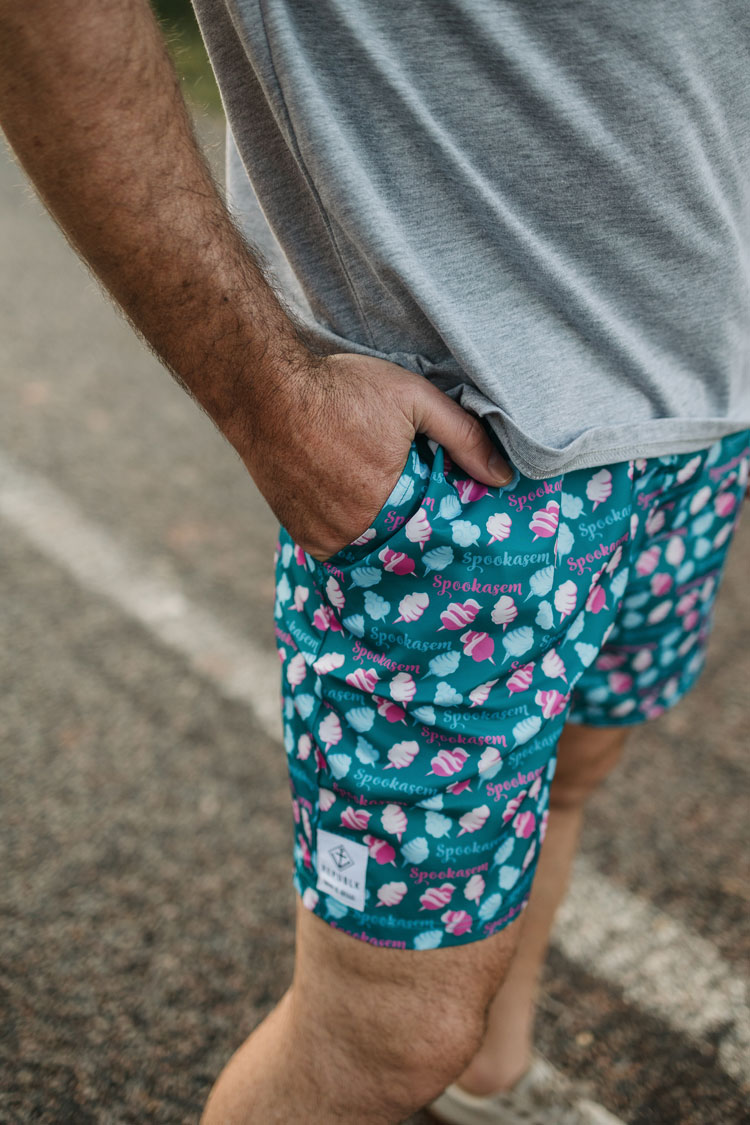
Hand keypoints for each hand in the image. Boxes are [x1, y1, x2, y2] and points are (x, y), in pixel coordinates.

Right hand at [236, 351, 511, 560]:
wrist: (264, 390)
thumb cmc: (340, 390)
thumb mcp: (412, 399)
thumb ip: (462, 436)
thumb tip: (504, 476)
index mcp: (386, 503)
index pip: (432, 531)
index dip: (444, 521)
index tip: (455, 515)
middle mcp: (352, 530)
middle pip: (400, 541)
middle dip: (415, 528)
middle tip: (419, 504)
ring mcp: (323, 536)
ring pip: (370, 547)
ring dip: (383, 532)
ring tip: (387, 504)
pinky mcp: (300, 533)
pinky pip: (339, 546)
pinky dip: (352, 532)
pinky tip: (358, 506)